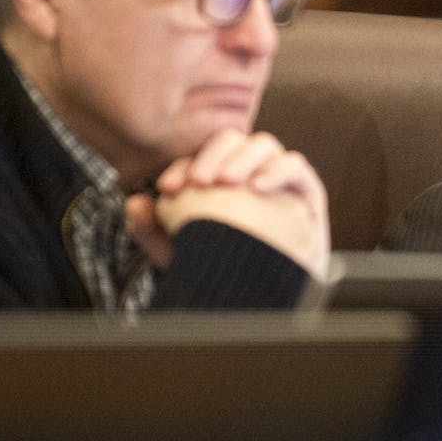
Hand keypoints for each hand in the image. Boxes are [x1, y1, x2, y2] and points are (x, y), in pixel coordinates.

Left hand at [125, 129, 329, 279]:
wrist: (271, 299)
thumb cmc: (228, 271)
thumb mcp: (186, 254)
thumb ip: (156, 231)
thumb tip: (133, 203)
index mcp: (222, 180)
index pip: (201, 158)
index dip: (183, 166)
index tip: (168, 188)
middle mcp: (250, 173)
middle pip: (233, 141)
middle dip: (213, 155)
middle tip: (200, 182)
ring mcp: (280, 180)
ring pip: (263, 146)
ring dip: (243, 158)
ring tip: (228, 182)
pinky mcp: (308, 192)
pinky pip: (296, 167)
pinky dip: (277, 170)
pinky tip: (259, 188)